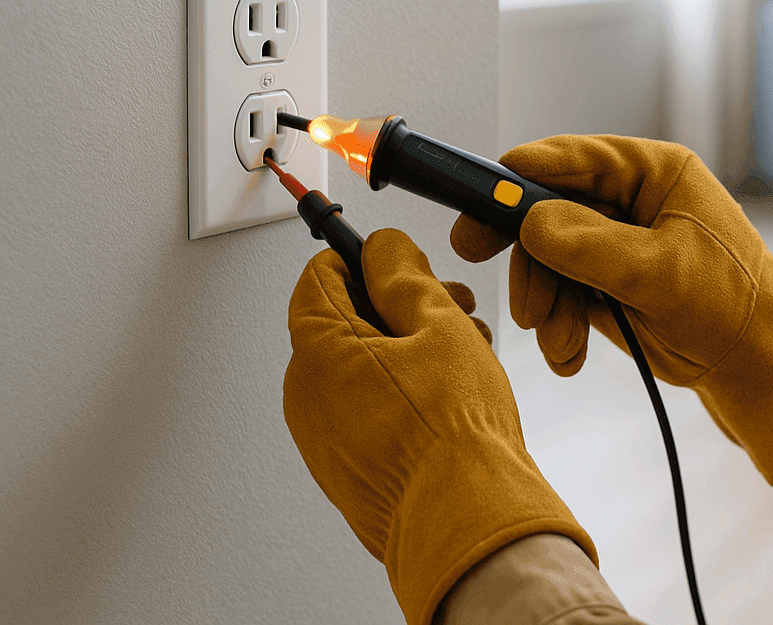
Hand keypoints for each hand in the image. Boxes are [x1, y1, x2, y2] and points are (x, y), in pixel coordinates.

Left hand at [283, 228, 596, 624]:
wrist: (466, 521)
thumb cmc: (454, 435)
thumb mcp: (439, 324)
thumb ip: (403, 275)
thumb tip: (383, 250)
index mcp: (318, 352)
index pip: (319, 276)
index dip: (364, 259)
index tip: (401, 262)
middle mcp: (306, 396)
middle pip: (341, 322)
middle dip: (396, 306)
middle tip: (447, 307)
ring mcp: (321, 437)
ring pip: (357, 367)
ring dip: (405, 349)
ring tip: (461, 354)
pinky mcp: (343, 469)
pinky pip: (362, 410)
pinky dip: (398, 392)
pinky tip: (447, 395)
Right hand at [450, 135, 772, 485]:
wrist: (755, 361)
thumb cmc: (732, 302)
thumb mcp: (662, 273)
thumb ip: (594, 246)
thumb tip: (531, 223)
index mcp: (653, 173)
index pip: (577, 159)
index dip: (525, 171)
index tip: (484, 187)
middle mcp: (629, 201)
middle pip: (548, 208)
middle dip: (524, 248)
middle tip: (472, 255)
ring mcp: (614, 244)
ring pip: (546, 258)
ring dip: (541, 301)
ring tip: (555, 341)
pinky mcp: (603, 285)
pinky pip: (558, 296)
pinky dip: (556, 327)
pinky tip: (568, 356)